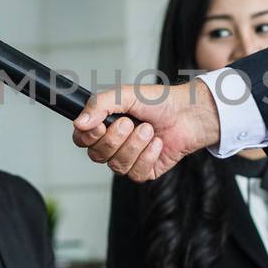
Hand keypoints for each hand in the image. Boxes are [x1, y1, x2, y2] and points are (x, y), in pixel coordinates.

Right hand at [72, 80, 221, 181]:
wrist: (189, 112)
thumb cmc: (159, 102)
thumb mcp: (125, 95)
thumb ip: (99, 105)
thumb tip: (79, 122)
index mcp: (104, 125)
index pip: (81, 139)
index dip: (88, 136)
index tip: (101, 125)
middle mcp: (113, 144)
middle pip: (97, 154)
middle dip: (116, 138)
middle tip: (131, 123)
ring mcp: (128, 159)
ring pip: (117, 165)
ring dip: (135, 145)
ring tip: (149, 130)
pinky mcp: (144, 171)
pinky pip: (136, 173)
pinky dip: (148, 156)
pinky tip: (157, 144)